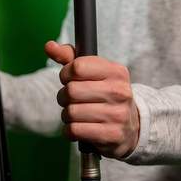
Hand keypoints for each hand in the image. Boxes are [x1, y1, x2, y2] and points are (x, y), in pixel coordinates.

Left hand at [45, 40, 139, 158]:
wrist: (131, 128)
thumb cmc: (106, 95)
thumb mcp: (95, 73)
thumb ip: (71, 58)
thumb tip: (49, 46)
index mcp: (116, 71)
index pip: (77, 67)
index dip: (66, 74)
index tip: (69, 79)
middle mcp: (119, 91)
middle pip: (71, 91)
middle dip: (64, 97)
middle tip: (71, 100)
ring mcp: (117, 114)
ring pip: (71, 112)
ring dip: (66, 115)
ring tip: (76, 114)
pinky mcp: (111, 135)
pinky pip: (75, 130)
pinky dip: (70, 131)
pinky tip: (78, 128)